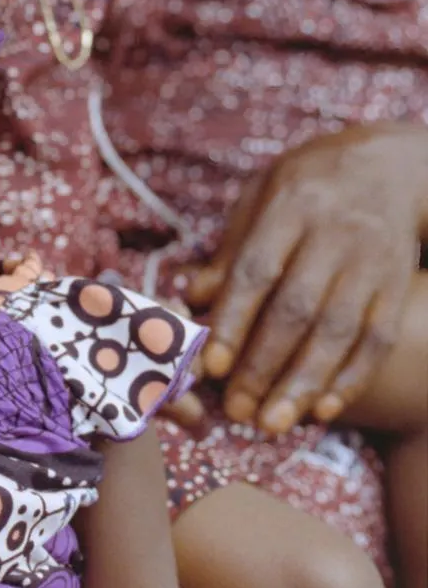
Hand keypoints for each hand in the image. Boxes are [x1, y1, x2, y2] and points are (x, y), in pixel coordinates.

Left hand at [182, 123, 427, 433]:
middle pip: (297, 309)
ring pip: (339, 332)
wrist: (392, 165)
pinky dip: (350, 378)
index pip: (257, 270)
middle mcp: (335, 235)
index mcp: (290, 207)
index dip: (233, 320)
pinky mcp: (397, 285)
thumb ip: (229, 250)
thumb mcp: (260, 198)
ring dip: (304, 383)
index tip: (210, 365)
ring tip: (273, 422)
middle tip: (236, 409)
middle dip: (264, 365)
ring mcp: (371, 262)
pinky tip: (323, 408)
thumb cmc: (306, 185)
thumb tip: (190, 296)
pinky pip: (377, 339)